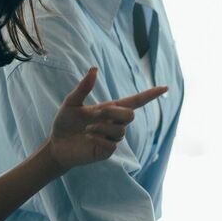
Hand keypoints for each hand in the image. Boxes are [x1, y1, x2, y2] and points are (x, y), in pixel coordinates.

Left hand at [45, 67, 167, 171]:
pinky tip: (88, 139)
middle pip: (130, 115)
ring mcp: (112, 138)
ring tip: (86, 130)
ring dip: (101, 128)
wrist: (56, 145)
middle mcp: (114, 123)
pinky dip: (98, 139)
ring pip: (120, 130)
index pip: (135, 101)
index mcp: (109, 109)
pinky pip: (112, 144)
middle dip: (114, 113)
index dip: (150, 95)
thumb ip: (84, 88)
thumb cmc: (65, 123)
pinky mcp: (108, 151)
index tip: (165, 87)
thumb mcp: (71, 102)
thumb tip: (94, 69)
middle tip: (96, 115)